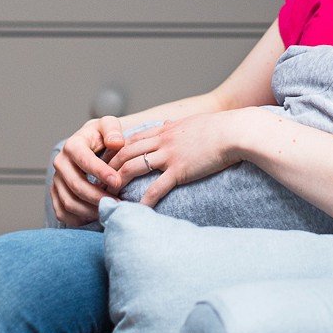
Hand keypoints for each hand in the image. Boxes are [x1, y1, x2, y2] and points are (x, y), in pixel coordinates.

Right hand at [49, 117, 126, 225]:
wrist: (91, 146)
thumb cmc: (101, 136)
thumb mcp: (108, 125)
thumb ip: (112, 130)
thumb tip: (116, 142)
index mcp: (73, 145)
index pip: (84, 160)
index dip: (100, 172)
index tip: (117, 182)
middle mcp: (60, 163)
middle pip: (75, 185)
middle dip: (97, 196)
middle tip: (117, 202)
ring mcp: (56, 180)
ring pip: (68, 201)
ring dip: (90, 210)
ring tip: (109, 210)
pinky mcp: (56, 194)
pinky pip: (63, 212)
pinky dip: (79, 218)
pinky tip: (96, 216)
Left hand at [108, 110, 247, 207]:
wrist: (234, 132)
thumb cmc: (218, 127)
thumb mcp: (191, 121)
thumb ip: (175, 124)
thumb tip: (167, 123)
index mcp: (164, 130)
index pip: (130, 140)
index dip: (115, 152)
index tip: (104, 163)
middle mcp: (162, 140)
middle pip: (125, 153)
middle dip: (108, 168)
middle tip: (98, 182)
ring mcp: (169, 155)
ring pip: (133, 167)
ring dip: (118, 182)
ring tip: (109, 196)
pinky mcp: (180, 170)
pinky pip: (156, 187)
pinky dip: (143, 200)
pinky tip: (136, 211)